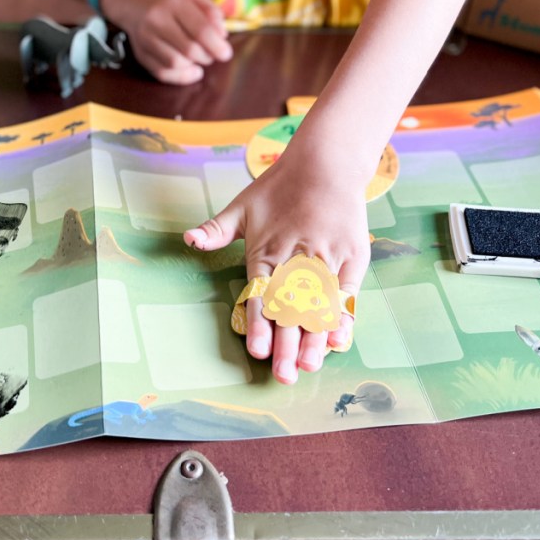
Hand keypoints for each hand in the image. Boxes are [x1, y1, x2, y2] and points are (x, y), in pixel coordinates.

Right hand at [101, 0, 232, 84]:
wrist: (132, 1)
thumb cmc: (170, 0)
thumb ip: (212, 12)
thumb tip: (222, 36)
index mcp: (175, 2)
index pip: (200, 30)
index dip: (217, 46)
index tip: (226, 54)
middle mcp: (157, 19)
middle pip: (189, 50)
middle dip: (207, 56)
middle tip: (211, 54)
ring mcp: (146, 38)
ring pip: (175, 63)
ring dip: (193, 65)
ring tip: (199, 58)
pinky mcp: (139, 53)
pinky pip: (162, 73)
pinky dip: (180, 77)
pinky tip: (191, 70)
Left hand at [184, 129, 371, 383]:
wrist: (326, 163)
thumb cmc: (280, 188)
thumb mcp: (242, 206)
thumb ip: (216, 230)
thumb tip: (188, 239)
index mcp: (266, 250)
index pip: (261, 294)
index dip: (259, 324)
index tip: (256, 351)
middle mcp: (296, 257)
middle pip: (290, 308)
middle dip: (287, 344)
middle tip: (283, 376)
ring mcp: (326, 258)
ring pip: (319, 305)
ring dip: (314, 338)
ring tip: (309, 365)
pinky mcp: (352, 256)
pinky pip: (347, 292)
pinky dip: (343, 316)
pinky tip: (339, 340)